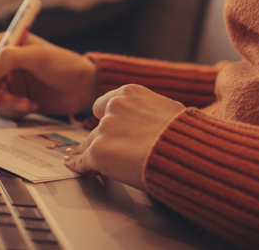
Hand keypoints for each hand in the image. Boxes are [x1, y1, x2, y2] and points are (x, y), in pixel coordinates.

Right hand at [0, 32, 97, 118]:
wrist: (85, 89)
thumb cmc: (66, 66)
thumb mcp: (39, 57)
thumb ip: (10, 59)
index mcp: (12, 44)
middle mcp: (9, 62)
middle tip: (2, 98)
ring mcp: (13, 81)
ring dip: (6, 102)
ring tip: (26, 104)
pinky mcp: (19, 98)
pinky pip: (6, 107)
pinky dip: (16, 109)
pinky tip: (33, 105)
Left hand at [63, 85, 184, 189]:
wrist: (182, 151)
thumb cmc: (184, 134)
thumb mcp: (169, 109)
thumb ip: (151, 111)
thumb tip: (156, 120)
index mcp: (130, 93)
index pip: (107, 104)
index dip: (108, 117)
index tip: (109, 126)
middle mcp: (113, 107)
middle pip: (98, 125)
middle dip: (103, 137)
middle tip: (108, 148)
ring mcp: (104, 129)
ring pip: (91, 143)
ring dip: (94, 152)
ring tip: (93, 160)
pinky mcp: (98, 151)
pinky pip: (82, 160)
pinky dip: (79, 164)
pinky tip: (74, 165)